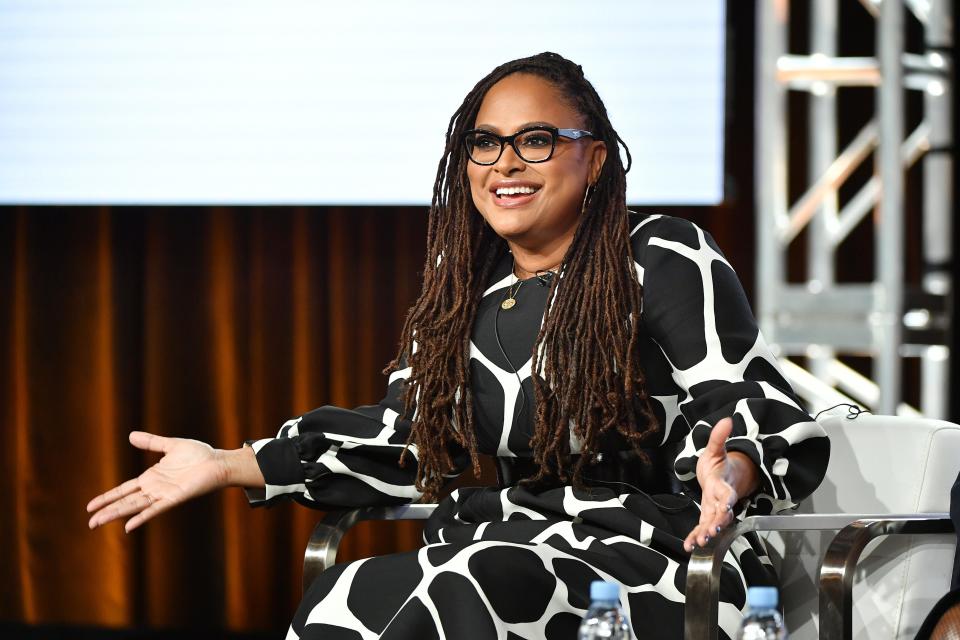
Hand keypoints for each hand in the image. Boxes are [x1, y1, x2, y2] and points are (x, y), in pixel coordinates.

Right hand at [87, 431, 228, 532]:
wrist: (218, 462)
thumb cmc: (199, 455)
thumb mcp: (171, 445)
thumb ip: (151, 443)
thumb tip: (131, 436)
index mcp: (151, 477)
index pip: (123, 489)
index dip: (107, 497)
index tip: (90, 506)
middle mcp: (155, 489)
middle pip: (125, 501)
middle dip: (107, 511)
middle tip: (89, 522)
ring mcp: (164, 494)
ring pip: (135, 506)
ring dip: (117, 514)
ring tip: (99, 522)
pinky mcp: (175, 498)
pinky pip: (156, 509)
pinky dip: (142, 516)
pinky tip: (129, 526)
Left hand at [682, 417, 757, 551]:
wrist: (722, 476)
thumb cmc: (719, 465)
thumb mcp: (716, 449)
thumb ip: (719, 437)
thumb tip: (726, 420)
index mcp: (723, 485)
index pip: (727, 493)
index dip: (727, 500)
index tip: (726, 506)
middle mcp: (720, 500)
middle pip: (720, 513)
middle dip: (716, 522)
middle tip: (711, 531)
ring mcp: (714, 510)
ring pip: (712, 523)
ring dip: (706, 533)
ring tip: (700, 542)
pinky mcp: (706, 515)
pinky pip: (701, 527)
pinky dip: (695, 537)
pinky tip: (689, 545)